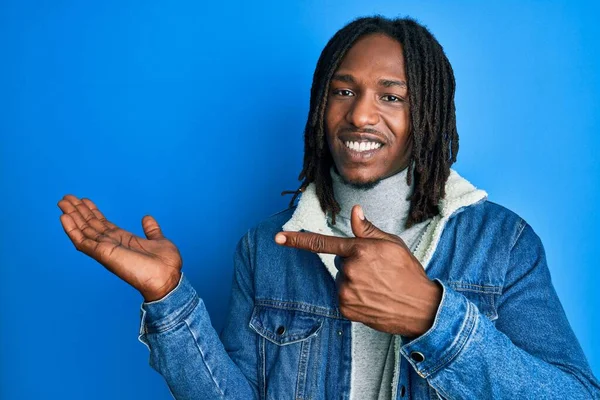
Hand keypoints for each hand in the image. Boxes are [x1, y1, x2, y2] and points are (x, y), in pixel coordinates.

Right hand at [57, 195, 181, 301]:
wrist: (167, 277)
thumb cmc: (165, 264)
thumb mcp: (158, 240)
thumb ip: (151, 229)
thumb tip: (147, 217)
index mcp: (123, 240)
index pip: (103, 224)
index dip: (92, 212)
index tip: (84, 200)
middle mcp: (111, 244)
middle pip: (90, 225)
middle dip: (78, 211)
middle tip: (66, 197)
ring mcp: (105, 249)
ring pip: (83, 231)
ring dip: (72, 216)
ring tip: (62, 202)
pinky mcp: (103, 254)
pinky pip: (83, 241)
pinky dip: (72, 230)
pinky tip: (64, 217)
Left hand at [274, 205, 440, 336]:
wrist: (420, 309)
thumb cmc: (408, 273)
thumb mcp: (392, 245)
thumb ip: (368, 230)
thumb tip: (355, 212)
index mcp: (359, 249)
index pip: (323, 243)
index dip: (297, 240)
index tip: (279, 237)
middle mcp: (349, 270)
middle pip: (340, 261)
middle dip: (354, 263)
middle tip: (377, 271)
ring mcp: (346, 291)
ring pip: (342, 279)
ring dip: (354, 281)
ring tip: (377, 286)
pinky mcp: (345, 308)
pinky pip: (343, 296)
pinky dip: (354, 296)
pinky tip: (372, 298)